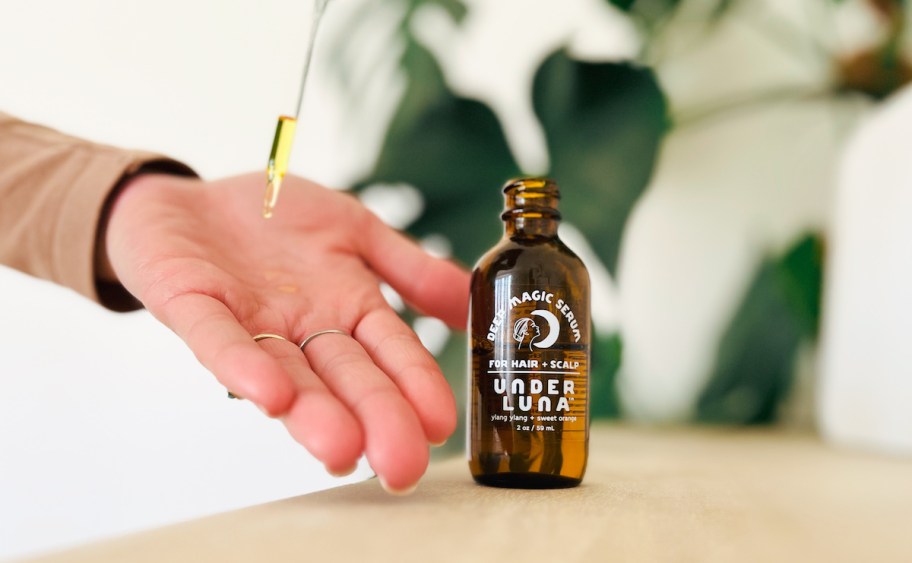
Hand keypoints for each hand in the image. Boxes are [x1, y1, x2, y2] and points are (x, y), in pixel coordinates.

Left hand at [103, 173, 468, 492]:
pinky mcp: (194, 306)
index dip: (415, 386)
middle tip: (401, 466)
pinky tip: (272, 396)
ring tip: (341, 450)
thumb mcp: (354, 230)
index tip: (441, 426)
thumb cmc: (275, 219)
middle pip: (345, 379)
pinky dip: (242, 367)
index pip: (390, 353)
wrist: (189, 201)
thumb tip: (468, 304)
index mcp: (346, 309)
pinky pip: (218, 340)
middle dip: (374, 420)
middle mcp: (303, 328)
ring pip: (288, 374)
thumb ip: (408, 267)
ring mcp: (250, 322)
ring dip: (314, 413)